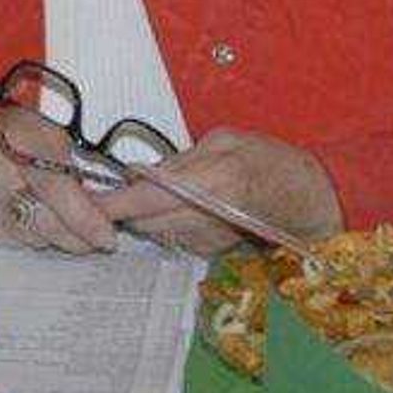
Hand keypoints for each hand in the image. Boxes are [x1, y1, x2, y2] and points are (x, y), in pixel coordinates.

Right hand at [0, 108, 122, 254]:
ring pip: (36, 240)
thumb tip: (104, 209)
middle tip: (97, 237)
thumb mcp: (48, 134)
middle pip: (49, 225)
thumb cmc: (9, 138)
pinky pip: (17, 245)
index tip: (108, 238)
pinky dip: (32, 237)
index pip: (57, 190)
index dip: (86, 219)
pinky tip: (30, 219)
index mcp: (17, 142)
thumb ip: (76, 168)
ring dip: (56, 235)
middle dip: (79, 236)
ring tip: (57, 217)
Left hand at [88, 129, 337, 256]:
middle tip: (124, 188)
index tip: (86, 201)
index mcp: (210, 183)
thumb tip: (144, 175)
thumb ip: (182, 161)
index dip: (113, 203)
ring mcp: (208, 239)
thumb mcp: (225, 142)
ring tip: (167, 193)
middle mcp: (206, 217)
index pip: (147, 199)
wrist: (307, 199)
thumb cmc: (270, 161)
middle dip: (129, 208)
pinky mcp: (211, 251)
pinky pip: (174, 237)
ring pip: (157, 231)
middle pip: (145, 221)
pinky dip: (170, 223)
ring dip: (150, 215)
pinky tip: (189, 208)